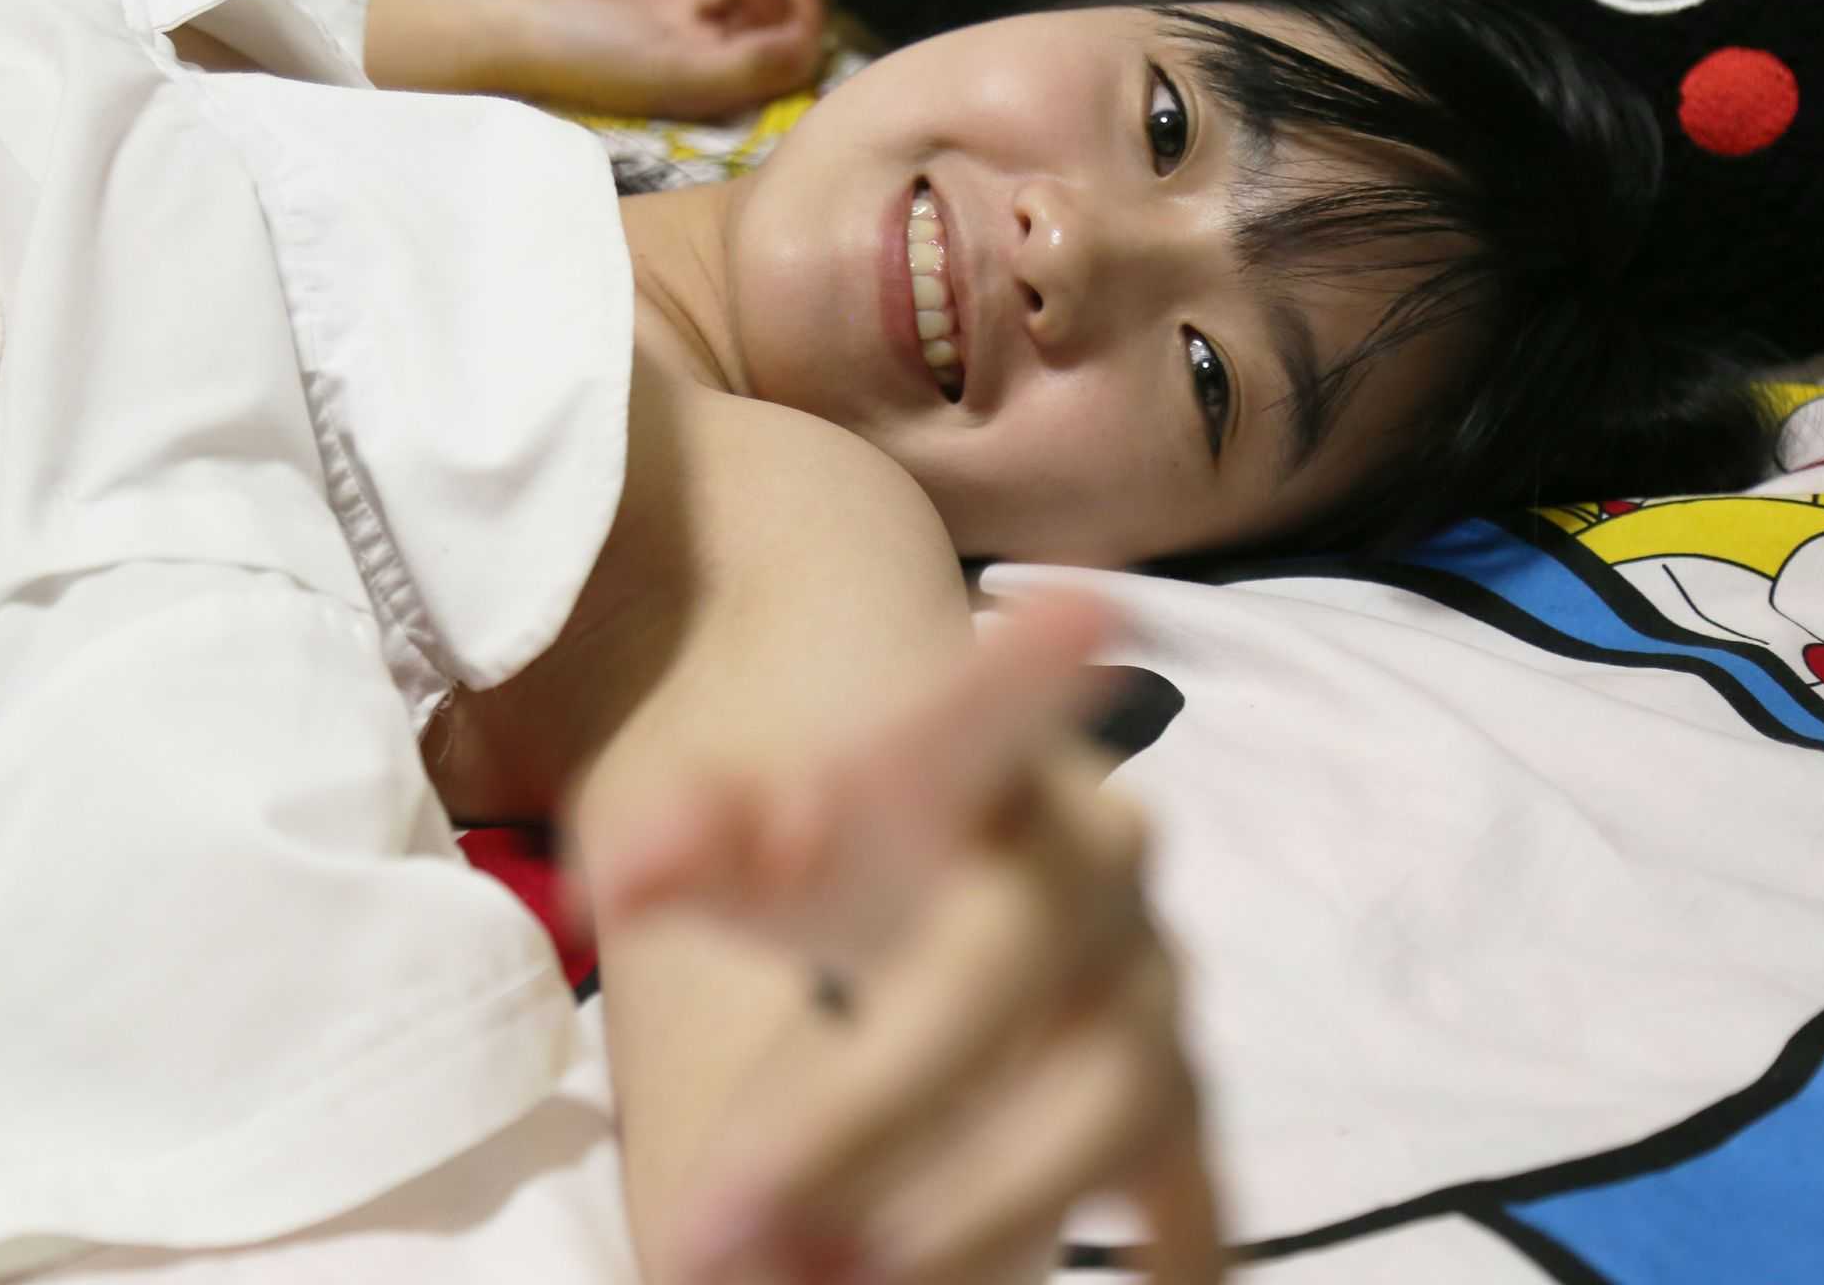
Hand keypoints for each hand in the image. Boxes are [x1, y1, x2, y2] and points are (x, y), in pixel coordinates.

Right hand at [463, 0, 828, 120]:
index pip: (793, 60)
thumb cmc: (584, 53)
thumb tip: (806, 48)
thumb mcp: (672, 70)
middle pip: (776, 16)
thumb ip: (745, 65)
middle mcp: (705, 55)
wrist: (505, 16)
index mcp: (713, 90)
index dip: (812, 20)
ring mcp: (682, 15)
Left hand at [584, 597, 1221, 1284]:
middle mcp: (1092, 868)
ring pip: (1104, 1104)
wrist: (956, 858)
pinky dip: (1172, 1256)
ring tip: (822, 1284)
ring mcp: (1149, 990)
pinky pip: (1190, 1191)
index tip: (1079, 607)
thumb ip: (687, 830)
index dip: (1020, 680)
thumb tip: (633, 869)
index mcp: (981, 768)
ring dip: (971, 1215)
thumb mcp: (741, 822)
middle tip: (709, 1233)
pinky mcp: (1177, 1103)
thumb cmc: (836, 837)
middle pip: (1001, 971)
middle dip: (862, 1109)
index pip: (982, 721)